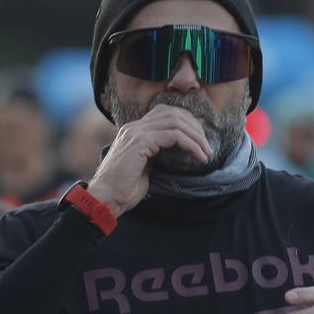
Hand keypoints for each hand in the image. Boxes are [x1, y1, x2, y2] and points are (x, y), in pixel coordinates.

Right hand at [87, 104, 212, 216]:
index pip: (166, 114)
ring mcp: (136, 133)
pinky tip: (199, 157)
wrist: (105, 199)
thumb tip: (175, 152)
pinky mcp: (140, 142)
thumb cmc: (123, 190)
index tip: (200, 141)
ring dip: (196, 138)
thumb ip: (155, 155)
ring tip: (206, 154)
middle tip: (207, 148)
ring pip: (176, 122)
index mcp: (134, 131)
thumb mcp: (144, 167)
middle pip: (174, 114)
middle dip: (196, 129)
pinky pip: (173, 136)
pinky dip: (190, 145)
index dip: (187, 123)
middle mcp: (134, 127)